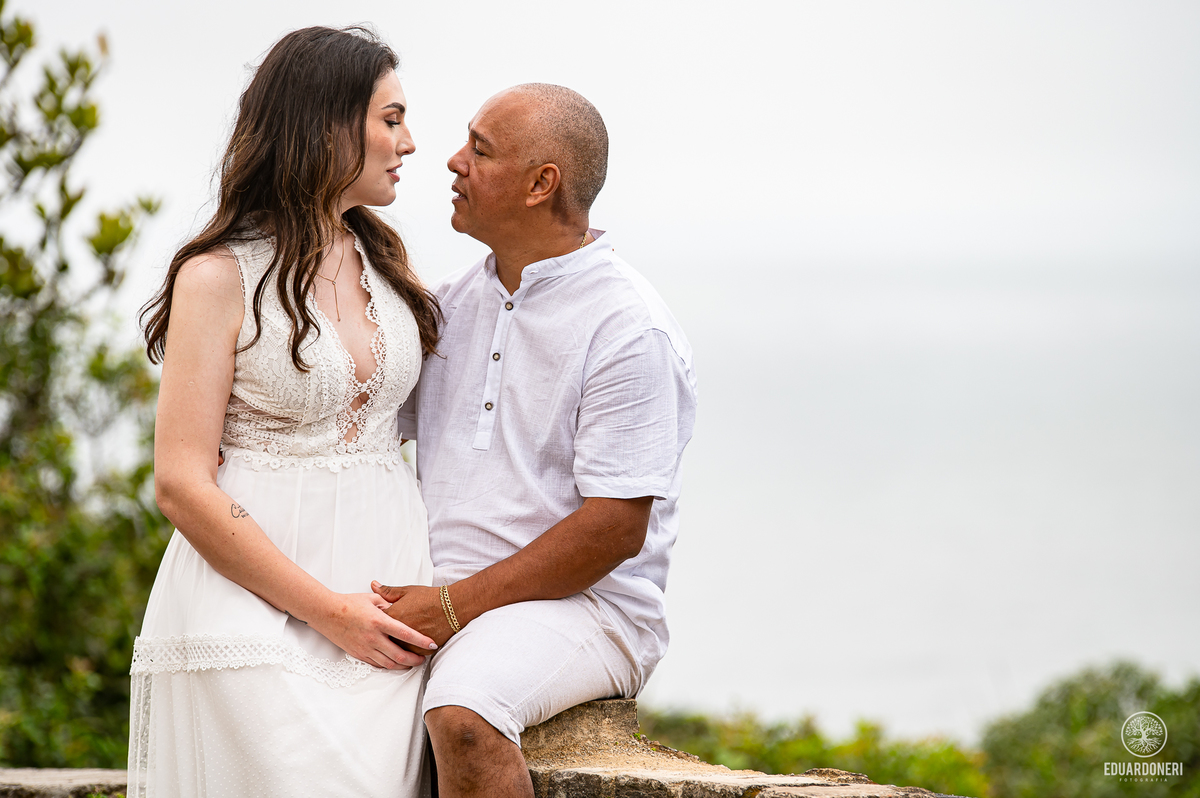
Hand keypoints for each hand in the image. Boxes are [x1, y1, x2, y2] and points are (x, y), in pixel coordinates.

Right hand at [307, 592, 436, 669]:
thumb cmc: (349, 603)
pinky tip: (395, 663)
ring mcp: (365, 648)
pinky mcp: (358, 654)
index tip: (432, 645)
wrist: (326, 613)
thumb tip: (403, 606)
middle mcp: (373, 637)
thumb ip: (389, 603)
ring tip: (412, 663)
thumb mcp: (372, 599)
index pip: (406, 634)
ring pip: (389, 664)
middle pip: (400, 655)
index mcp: (379, 621)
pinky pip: (377, 664)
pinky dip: (389, 665)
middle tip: (424, 659)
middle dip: (415, 660)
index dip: (421, 641)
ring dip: (403, 666)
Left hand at [371, 581, 456, 650]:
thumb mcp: (406, 591)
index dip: (377, 623)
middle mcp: (396, 633)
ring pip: (395, 650)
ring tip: (400, 641)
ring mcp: (407, 644)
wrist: (451, 607)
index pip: (375, 624)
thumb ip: (387, 591)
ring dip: (396, 647)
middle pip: (383, 639)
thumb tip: (374, 585)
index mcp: (390, 617)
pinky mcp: (419, 650)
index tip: (380, 622)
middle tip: (388, 634)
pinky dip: (409, 651)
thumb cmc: (430, 598)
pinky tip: (411, 646)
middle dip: (384, 637)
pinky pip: (409, 654)